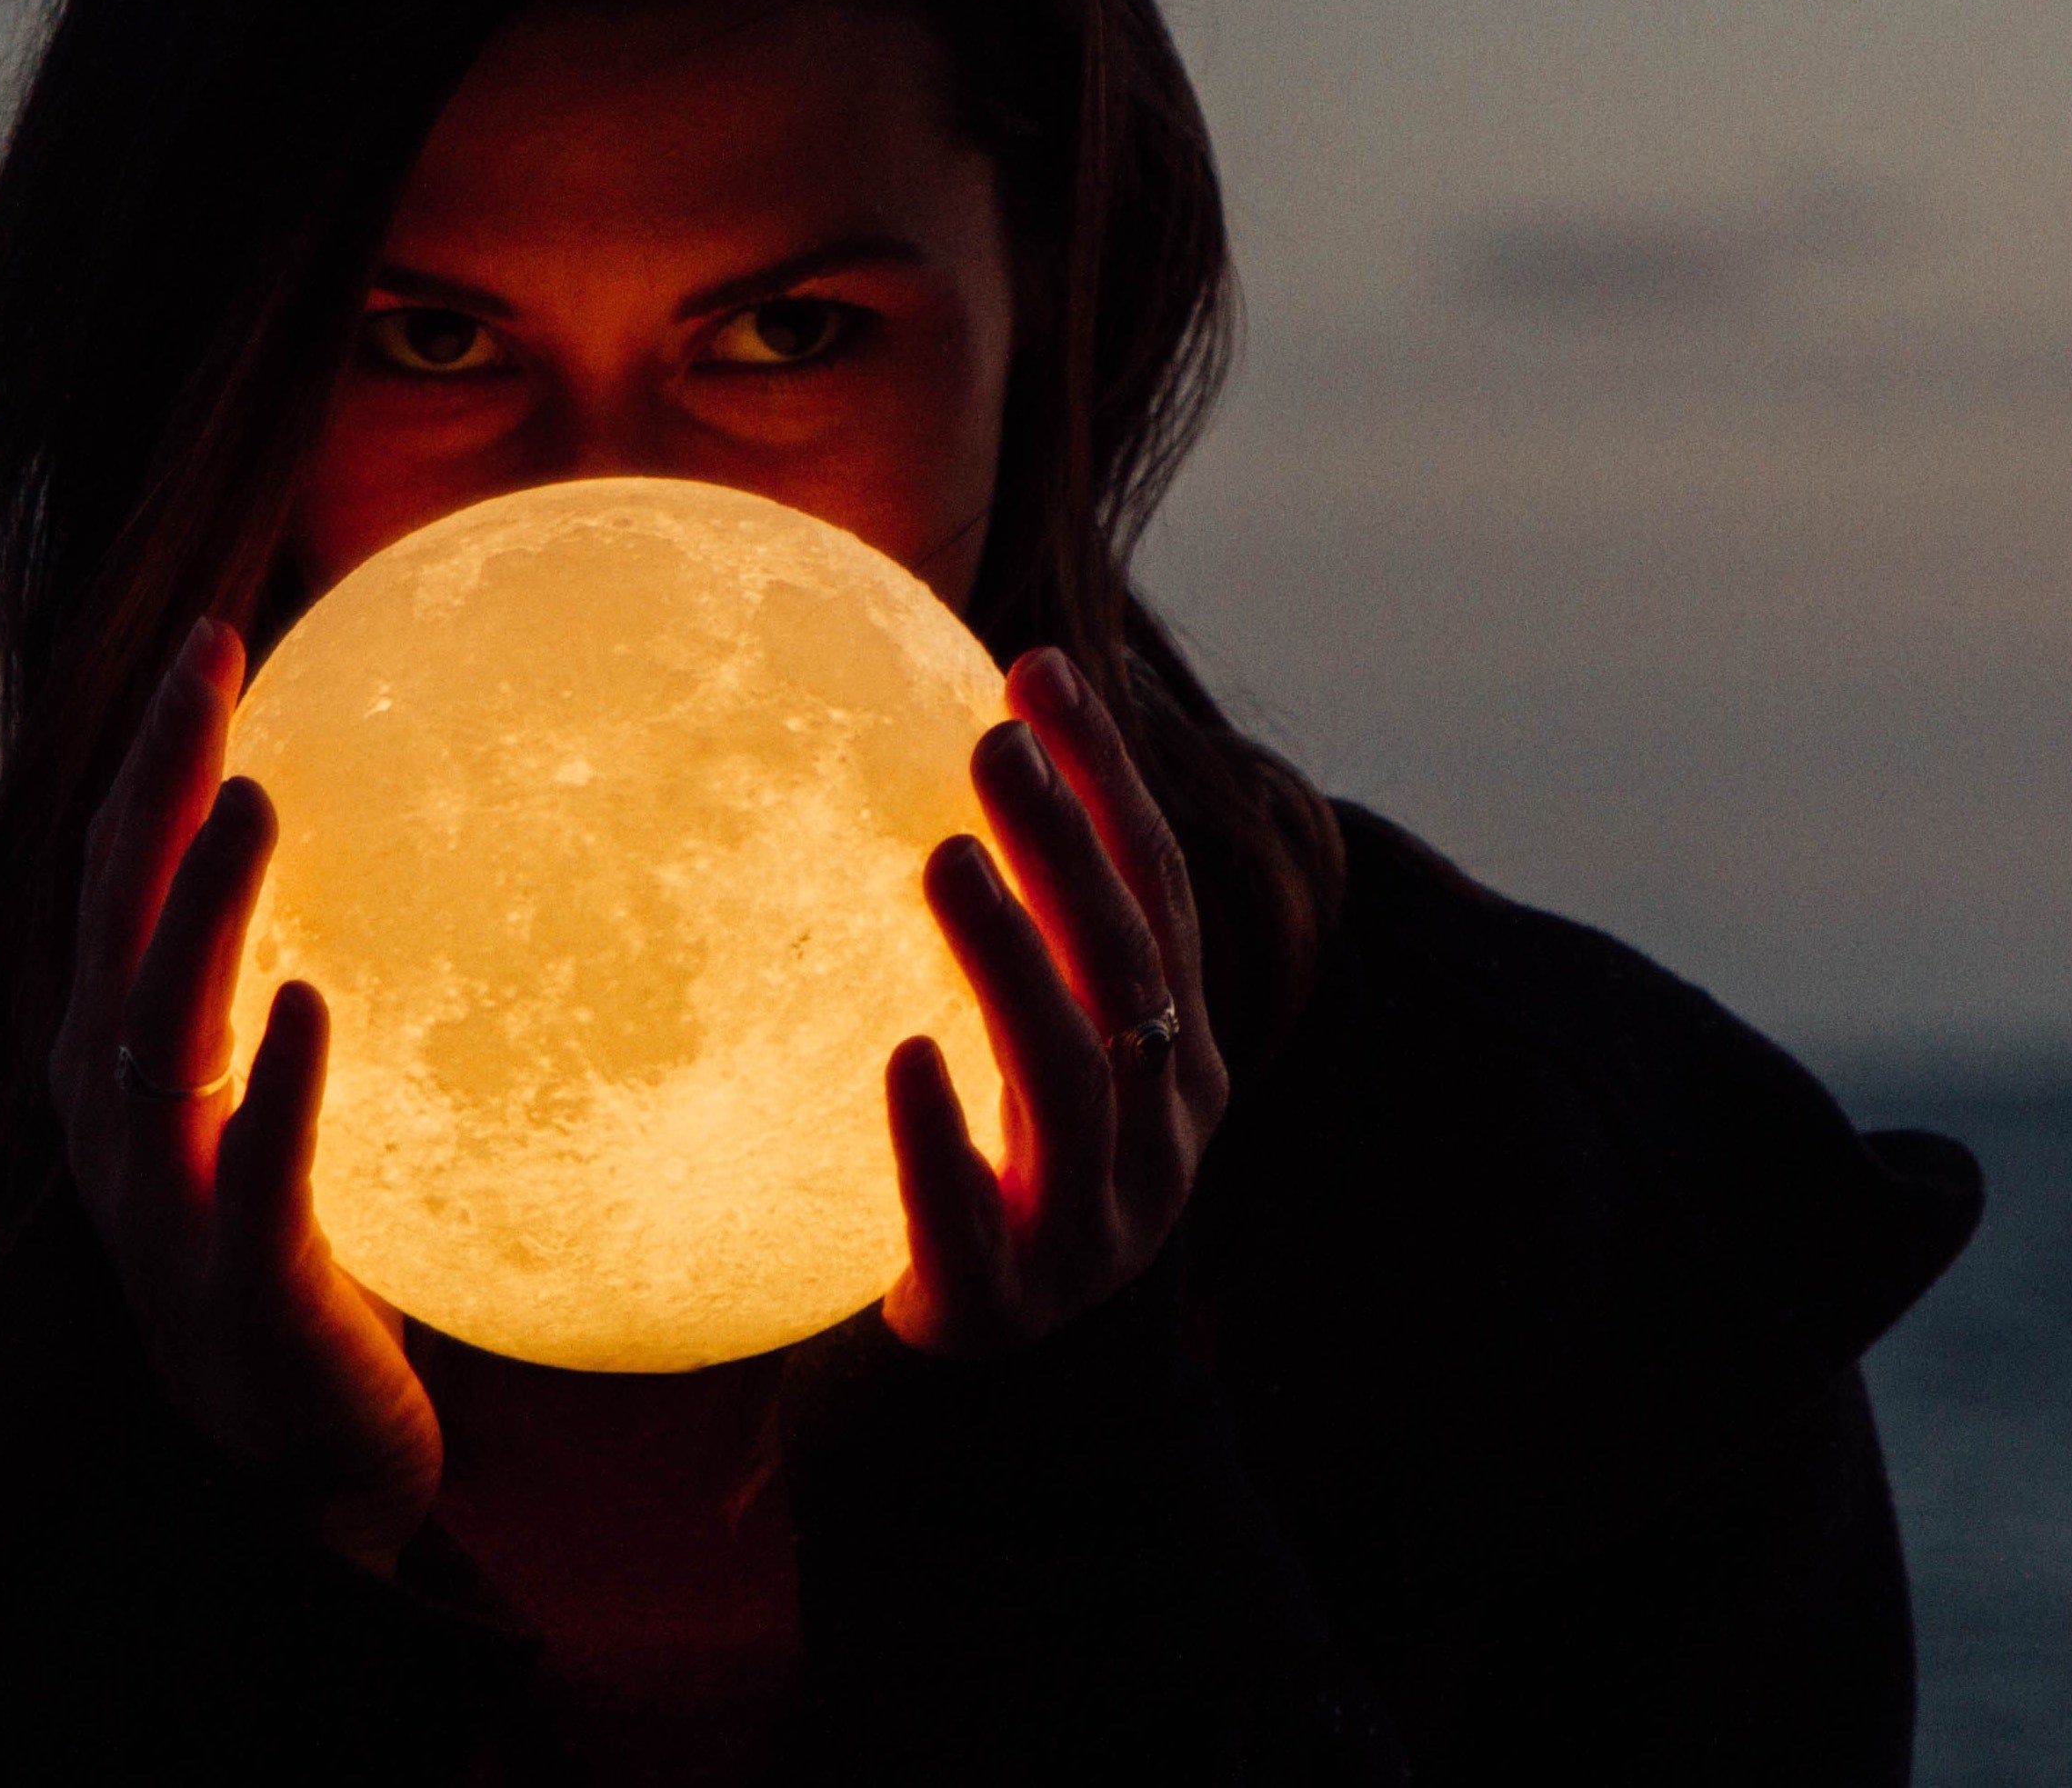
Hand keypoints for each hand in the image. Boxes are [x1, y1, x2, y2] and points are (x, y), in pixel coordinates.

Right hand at [49, 620, 441, 1569]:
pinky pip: (252, 1175)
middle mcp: (120, 1118)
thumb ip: (309, 994)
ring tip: (256, 801)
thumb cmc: (305, 1269)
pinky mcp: (237, 1286)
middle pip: (118, 918)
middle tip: (210, 658)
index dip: (154, 754)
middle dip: (155, 784)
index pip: (124, 877)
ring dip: (205, 910)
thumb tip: (427, 849)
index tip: (213, 632)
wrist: (299, 1472)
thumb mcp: (291, 1116)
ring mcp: (165, 1204)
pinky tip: (314, 1003)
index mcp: (130, 1067)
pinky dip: (276, 1087)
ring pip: (163, 1031)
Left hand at [882, 645, 1225, 1359]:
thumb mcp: (1023, 1066)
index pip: (1155, 891)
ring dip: (1007, 960)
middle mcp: (1154, 1131)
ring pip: (1068, 1075)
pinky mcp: (1001, 1302)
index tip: (1036, 669)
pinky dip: (938, 1135)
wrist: (993, 1401)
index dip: (1105, 777)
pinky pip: (969, 1213)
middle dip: (1067, 843)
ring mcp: (1087, 1222)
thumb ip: (1009, 947)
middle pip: (1125, 963)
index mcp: (1172, 1058)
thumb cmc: (997, 1187)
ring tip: (940, 861)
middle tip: (989, 743)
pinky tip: (899, 1057)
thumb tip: (919, 763)